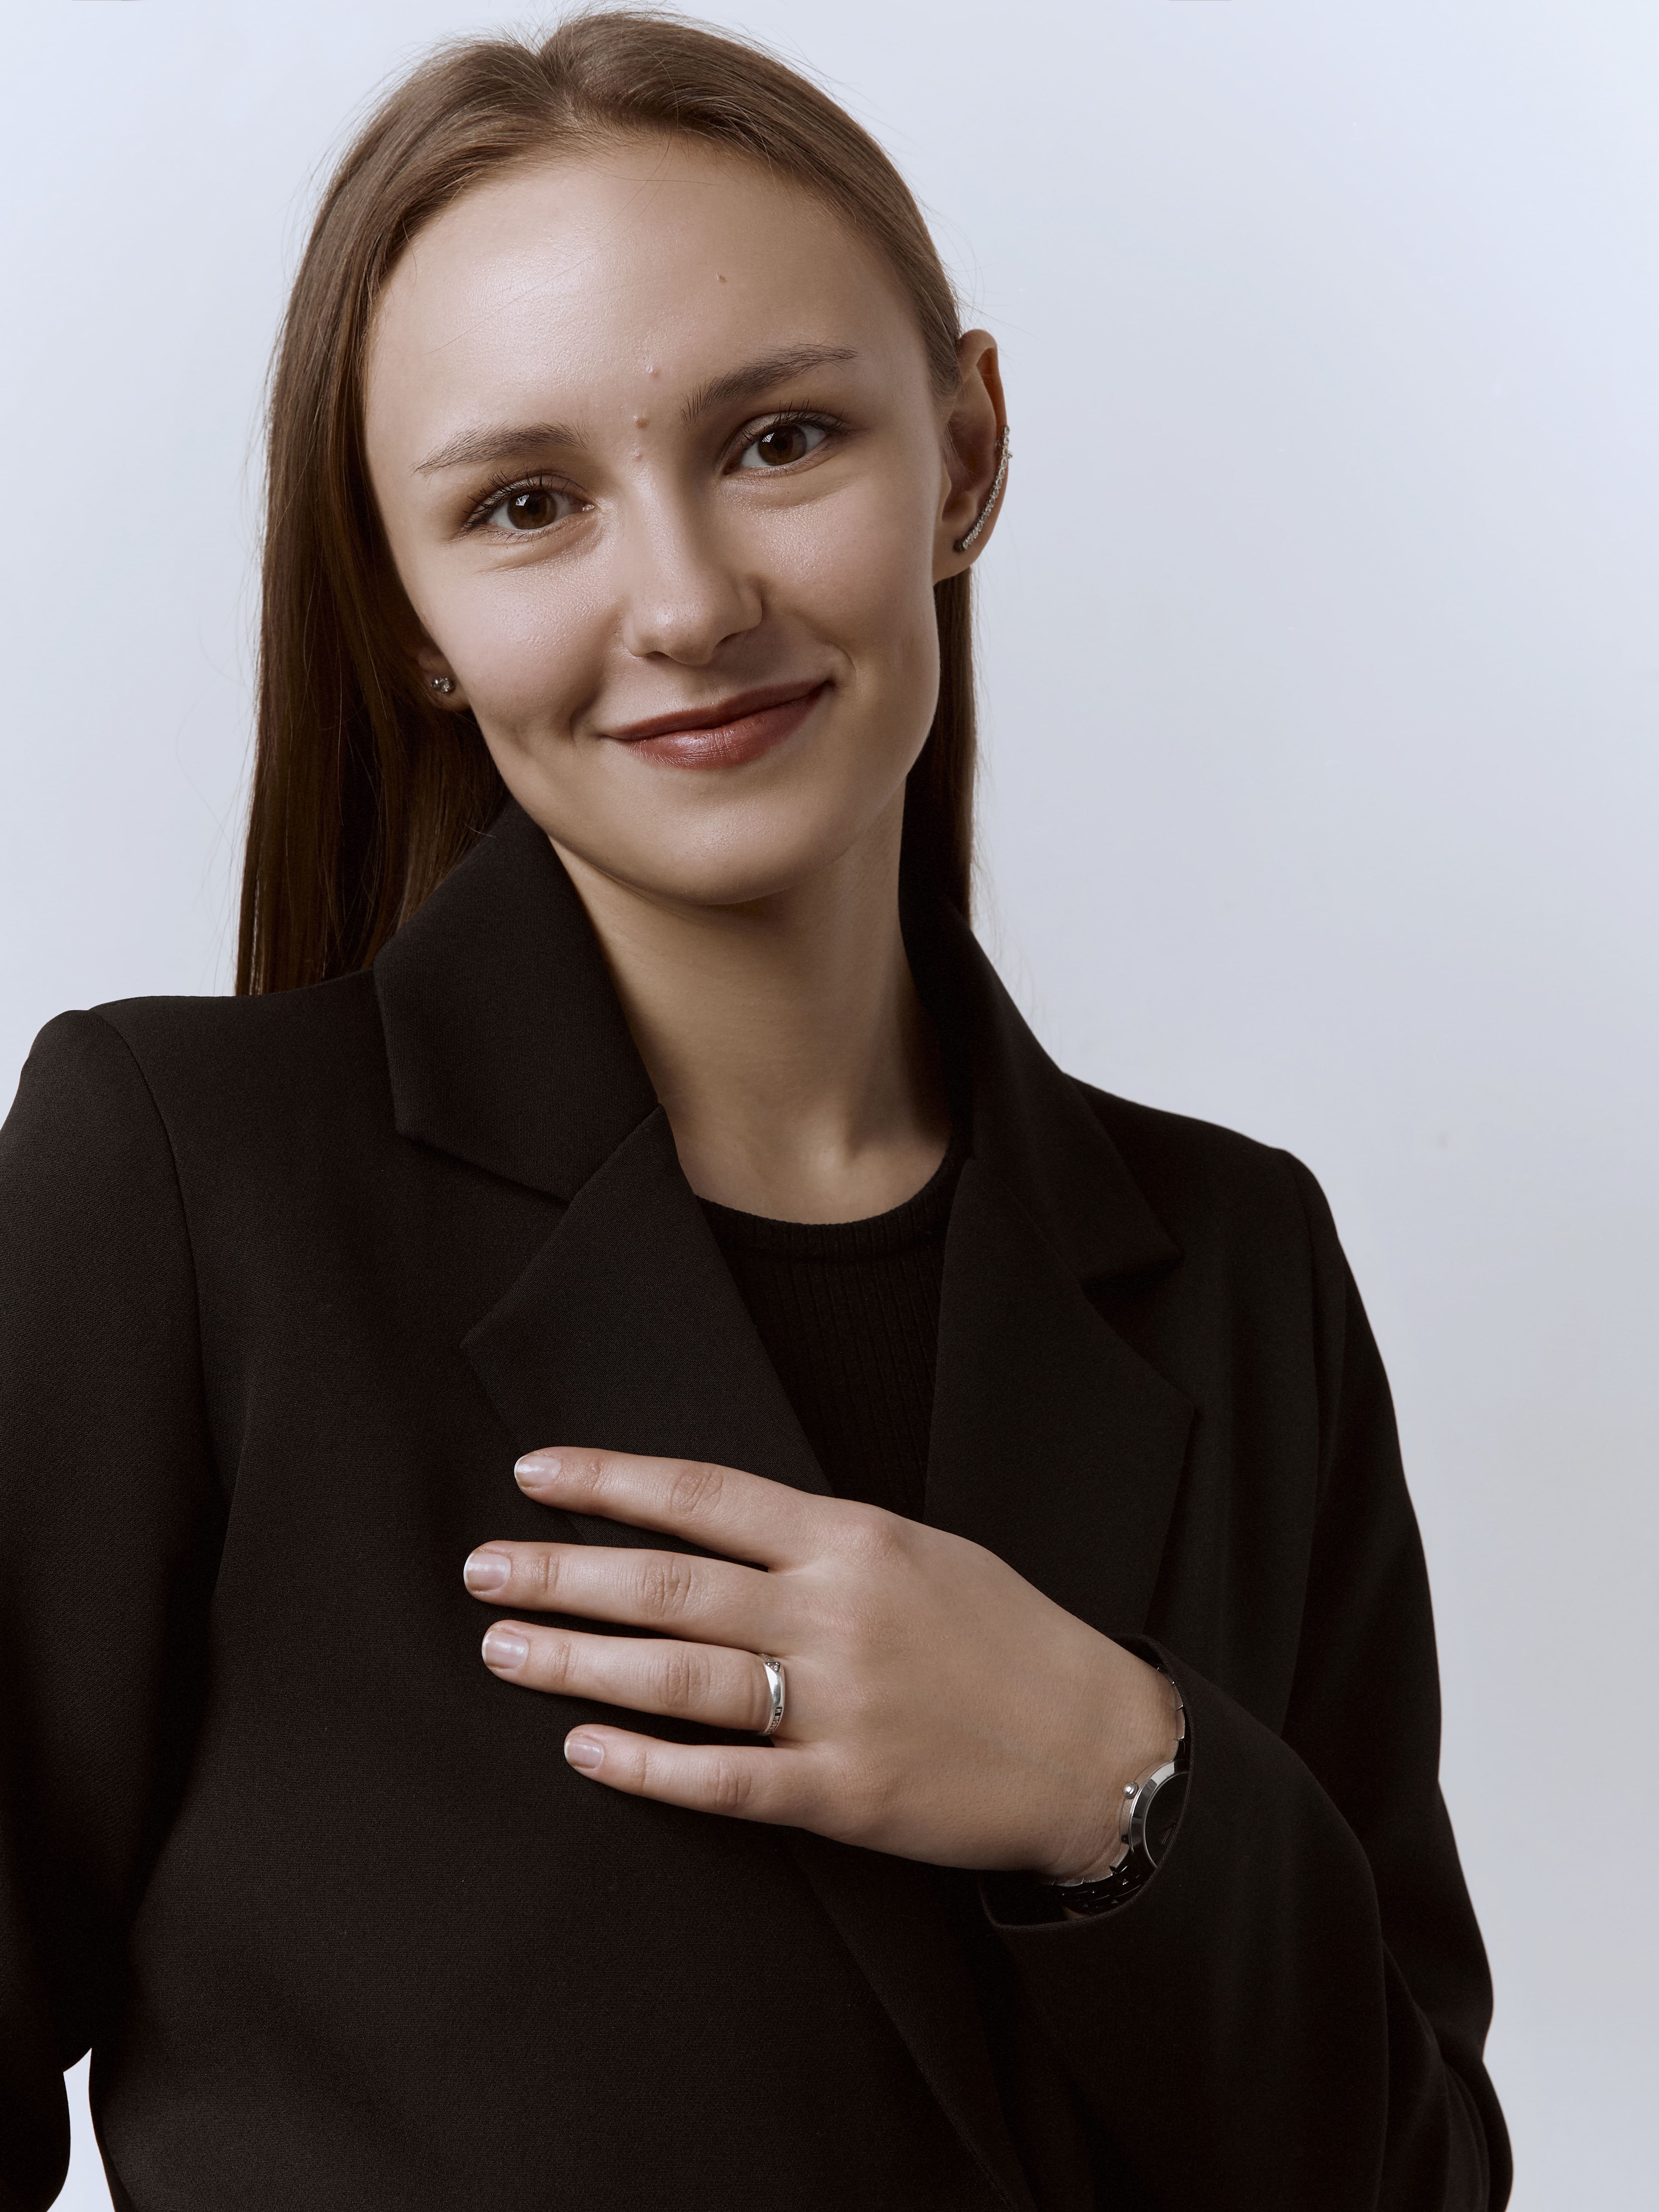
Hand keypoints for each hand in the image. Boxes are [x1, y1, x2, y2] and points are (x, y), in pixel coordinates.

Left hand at [464, 1450, 1180, 1879]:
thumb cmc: (1002, 1636)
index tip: (533, 1474)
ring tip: (501, 1649)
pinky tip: (582, 1748)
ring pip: (678, 1677)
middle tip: (481, 1571)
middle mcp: (835, 1612)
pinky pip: (724, 1779)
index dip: (610, 1481)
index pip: (704, 1496)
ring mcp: (838, 1704)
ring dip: (577, 1662)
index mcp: (853, 1539)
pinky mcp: (845, 1793)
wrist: (1094, 1741)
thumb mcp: (920, 1551)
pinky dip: (645, 1765)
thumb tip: (711, 1529)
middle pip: (669, 1585)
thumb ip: (820, 1541)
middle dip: (562, 1574)